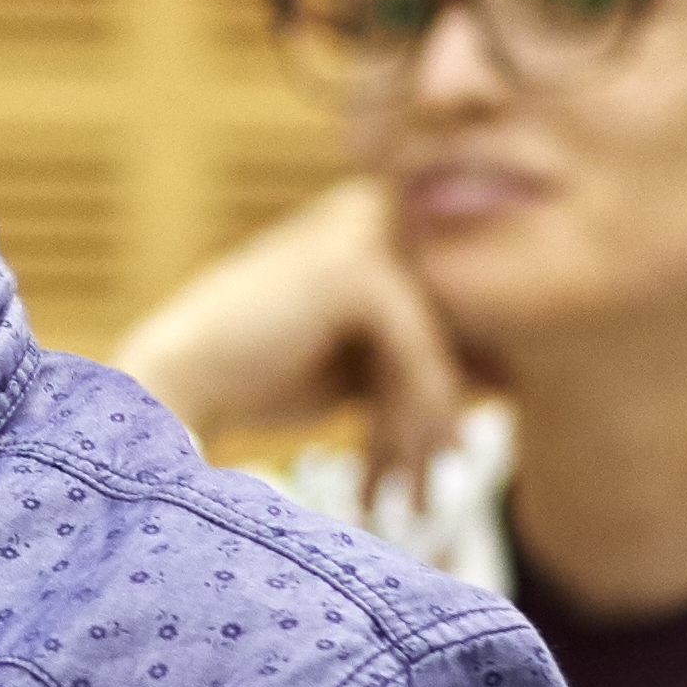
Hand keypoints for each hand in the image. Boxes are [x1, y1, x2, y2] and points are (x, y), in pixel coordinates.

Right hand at [106, 175, 478, 481]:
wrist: (176, 377)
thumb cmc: (258, 372)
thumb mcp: (361, 361)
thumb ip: (423, 351)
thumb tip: (511, 369)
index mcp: (373, 212)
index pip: (454, 296)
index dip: (465, 372)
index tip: (447, 448)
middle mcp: (375, 206)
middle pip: (458, 314)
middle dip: (453, 397)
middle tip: (436, 475)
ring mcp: (366, 230)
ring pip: (444, 338)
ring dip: (435, 418)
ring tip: (426, 480)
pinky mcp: (358, 270)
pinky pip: (421, 353)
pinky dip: (420, 412)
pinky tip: (404, 462)